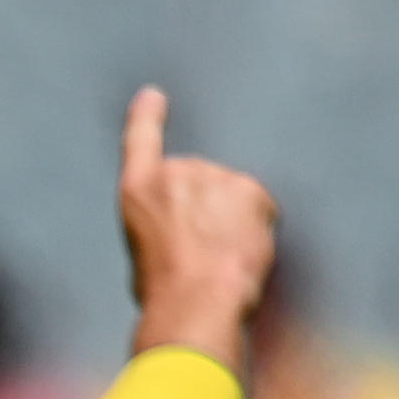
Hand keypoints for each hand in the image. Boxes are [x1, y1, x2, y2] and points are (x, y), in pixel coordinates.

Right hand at [117, 87, 277, 369]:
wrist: (196, 301)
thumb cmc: (165, 295)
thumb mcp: (146, 256)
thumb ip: (168, 225)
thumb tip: (203, 231)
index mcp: (138, 192)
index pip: (141, 141)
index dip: (147, 118)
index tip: (152, 97)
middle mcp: (177, 172)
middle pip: (200, 185)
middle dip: (205, 213)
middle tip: (196, 258)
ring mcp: (217, 177)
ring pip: (231, 201)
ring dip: (230, 227)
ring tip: (216, 264)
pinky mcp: (252, 189)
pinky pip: (260, 212)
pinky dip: (255, 234)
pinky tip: (240, 257)